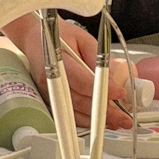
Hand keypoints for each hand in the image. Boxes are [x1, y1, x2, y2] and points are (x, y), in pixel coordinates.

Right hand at [11, 15, 135, 131]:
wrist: (34, 38)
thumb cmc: (60, 36)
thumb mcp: (82, 38)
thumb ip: (97, 57)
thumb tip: (111, 79)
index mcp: (58, 61)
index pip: (82, 80)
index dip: (102, 89)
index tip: (120, 92)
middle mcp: (51, 80)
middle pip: (80, 101)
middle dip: (104, 112)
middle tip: (124, 118)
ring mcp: (49, 92)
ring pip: (74, 113)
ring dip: (96, 121)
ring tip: (116, 122)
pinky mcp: (50, 99)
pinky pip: (69, 114)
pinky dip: (86, 120)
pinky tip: (100, 122)